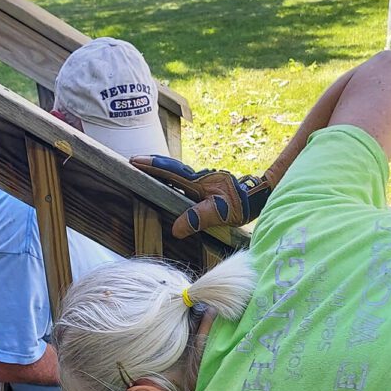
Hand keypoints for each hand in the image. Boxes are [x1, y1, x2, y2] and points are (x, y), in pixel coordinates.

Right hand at [130, 155, 272, 237]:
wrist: (256, 197)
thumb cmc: (239, 204)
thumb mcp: (219, 213)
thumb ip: (198, 218)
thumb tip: (175, 229)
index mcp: (197, 182)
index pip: (170, 171)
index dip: (152, 166)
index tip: (134, 161)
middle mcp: (196, 179)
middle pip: (170, 168)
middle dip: (151, 165)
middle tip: (133, 162)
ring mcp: (200, 182)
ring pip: (176, 174)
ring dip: (160, 172)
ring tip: (143, 173)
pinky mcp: (204, 187)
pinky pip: (183, 183)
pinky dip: (171, 181)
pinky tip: (166, 187)